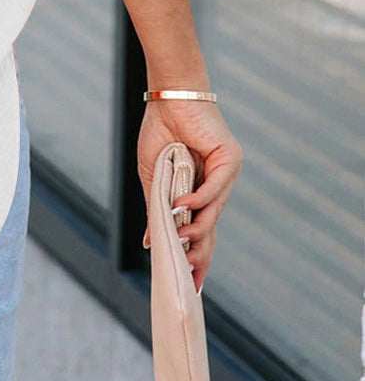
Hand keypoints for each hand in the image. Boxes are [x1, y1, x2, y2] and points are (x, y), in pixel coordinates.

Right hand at [138, 97, 241, 293]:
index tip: (191, 283)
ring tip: (180, 243)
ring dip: (197, 229)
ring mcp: (225, 175)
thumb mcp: (152, 177)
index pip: (201, 231)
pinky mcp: (229, 159)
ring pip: (214, 211)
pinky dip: (198, 199)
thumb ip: (156, 208)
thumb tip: (151, 242)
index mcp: (199, 192)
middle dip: (200, 254)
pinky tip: (182, 208)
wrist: (169, 98)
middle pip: (211, 228)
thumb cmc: (161, 133)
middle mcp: (217, 187)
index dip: (196, 256)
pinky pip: (215, 187)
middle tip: (189, 275)